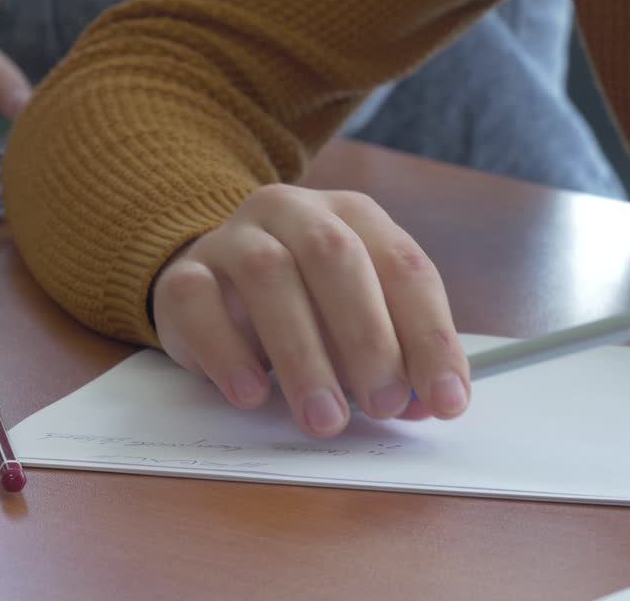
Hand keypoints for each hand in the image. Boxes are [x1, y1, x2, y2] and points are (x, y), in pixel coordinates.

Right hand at [152, 184, 470, 437]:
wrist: (211, 284)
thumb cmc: (304, 306)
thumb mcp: (356, 323)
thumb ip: (395, 355)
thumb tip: (426, 404)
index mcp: (355, 216)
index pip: (405, 267)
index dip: (431, 335)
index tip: (446, 400)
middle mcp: (296, 212)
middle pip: (336, 257)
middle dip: (368, 336)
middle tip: (385, 405)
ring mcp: (234, 237)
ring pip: (268, 275)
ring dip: (303, 354)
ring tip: (325, 418)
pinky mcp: (183, 274)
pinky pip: (198, 301)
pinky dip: (228, 351)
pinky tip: (252, 395)